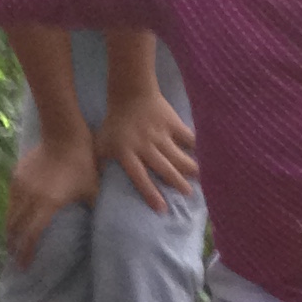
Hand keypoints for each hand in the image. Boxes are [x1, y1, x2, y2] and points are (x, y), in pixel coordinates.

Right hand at [6, 126, 98, 266]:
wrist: (64, 134)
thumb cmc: (83, 163)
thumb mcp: (92, 190)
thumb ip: (92, 211)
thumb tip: (100, 229)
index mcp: (46, 204)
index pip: (30, 235)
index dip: (26, 253)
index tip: (25, 266)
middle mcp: (28, 197)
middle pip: (14, 228)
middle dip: (14, 245)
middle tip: (15, 258)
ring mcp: (20, 185)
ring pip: (10, 214)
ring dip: (11, 230)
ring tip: (13, 241)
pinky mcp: (17, 175)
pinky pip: (11, 199)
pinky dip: (12, 212)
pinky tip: (16, 218)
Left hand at [94, 87, 197, 213]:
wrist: (129, 94)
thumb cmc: (114, 123)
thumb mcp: (101, 144)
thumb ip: (102, 164)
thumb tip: (98, 188)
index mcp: (127, 154)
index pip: (140, 177)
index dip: (151, 193)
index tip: (162, 208)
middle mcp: (145, 146)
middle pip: (164, 168)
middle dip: (177, 182)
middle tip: (189, 194)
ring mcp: (160, 134)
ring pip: (177, 155)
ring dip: (189, 167)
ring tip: (198, 177)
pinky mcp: (171, 123)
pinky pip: (186, 136)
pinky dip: (194, 145)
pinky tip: (203, 153)